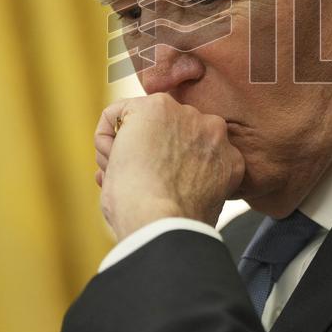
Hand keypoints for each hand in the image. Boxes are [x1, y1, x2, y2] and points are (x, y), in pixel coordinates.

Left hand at [93, 93, 245, 240]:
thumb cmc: (175, 224)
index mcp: (227, 157)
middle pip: (168, 133)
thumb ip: (190, 178)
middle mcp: (212, 129)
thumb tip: (148, 173)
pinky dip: (104, 139)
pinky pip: (114, 115)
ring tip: (123, 178)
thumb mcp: (201, 200)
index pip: (191, 150)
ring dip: (126, 149)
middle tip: (136, 184)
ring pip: (140, 124)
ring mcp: (184, 114)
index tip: (154, 191)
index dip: (166, 170)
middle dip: (148, 154)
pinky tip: (111, 164)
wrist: (163, 223)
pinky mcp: (154, 107)